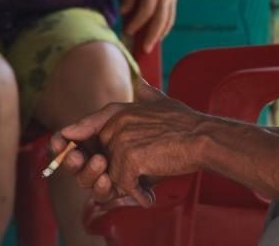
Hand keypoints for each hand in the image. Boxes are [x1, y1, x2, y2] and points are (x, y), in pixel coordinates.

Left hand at [61, 83, 205, 205]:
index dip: (77, 139)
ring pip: (111, 174)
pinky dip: (137, 194)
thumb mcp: (163, 103)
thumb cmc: (187, 123)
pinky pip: (124, 184)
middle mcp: (117, 123)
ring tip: (145, 186)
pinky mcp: (130, 159)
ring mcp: (122, 140)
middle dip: (108, 172)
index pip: (88, 125)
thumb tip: (141, 83)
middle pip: (98, 156)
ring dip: (127, 185)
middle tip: (128, 181)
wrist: (203, 138)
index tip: (74, 151)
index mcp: (120, 110)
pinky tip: (150, 196)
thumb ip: (147, 95)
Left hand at [121, 0, 177, 51]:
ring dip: (160, 34)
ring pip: (168, 19)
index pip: (145, 12)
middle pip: (160, 20)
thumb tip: (125, 15)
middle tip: (144, 50)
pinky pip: (171, 14)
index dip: (136, 24)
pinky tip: (158, 33)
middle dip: (152, 37)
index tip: (127, 32)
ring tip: (151, 46)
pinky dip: (165, 25)